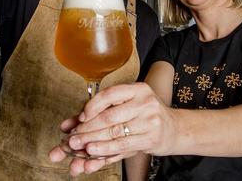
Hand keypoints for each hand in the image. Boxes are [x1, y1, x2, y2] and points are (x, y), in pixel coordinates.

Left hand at [49, 83, 174, 173]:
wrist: (174, 129)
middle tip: (72, 138)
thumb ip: (98, 112)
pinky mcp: (151, 138)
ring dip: (93, 141)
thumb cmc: (144, 115)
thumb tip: (67, 124)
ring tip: (78, 146)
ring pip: (115, 132)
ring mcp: (150, 120)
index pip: (110, 95)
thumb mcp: (126, 107)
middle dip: (88, 129)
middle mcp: (145, 102)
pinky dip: (106, 150)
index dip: (92, 106)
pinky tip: (94, 152)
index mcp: (137, 89)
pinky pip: (123, 146)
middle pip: (110, 116)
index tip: (80, 118)